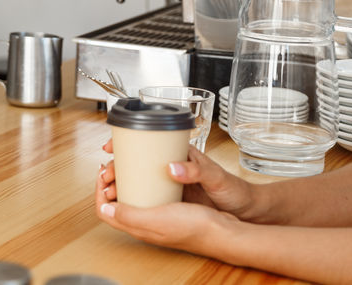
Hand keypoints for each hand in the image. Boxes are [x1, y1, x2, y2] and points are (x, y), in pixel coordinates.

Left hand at [94, 153, 239, 253]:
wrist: (224, 231)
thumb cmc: (195, 229)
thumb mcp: (157, 220)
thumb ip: (129, 216)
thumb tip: (103, 209)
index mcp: (137, 227)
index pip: (105, 210)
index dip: (99, 191)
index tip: (102, 173)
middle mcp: (145, 221)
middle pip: (118, 199)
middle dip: (111, 179)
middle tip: (113, 164)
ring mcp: (158, 213)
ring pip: (134, 194)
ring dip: (126, 177)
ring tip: (128, 163)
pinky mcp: (171, 205)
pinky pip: (151, 191)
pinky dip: (145, 178)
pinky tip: (151, 170)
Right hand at [99, 138, 257, 216]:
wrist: (246, 210)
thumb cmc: (234, 190)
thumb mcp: (216, 178)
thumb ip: (195, 171)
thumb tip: (171, 167)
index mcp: (182, 154)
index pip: (149, 142)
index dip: (126, 143)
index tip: (110, 148)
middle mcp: (174, 165)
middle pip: (139, 160)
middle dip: (117, 166)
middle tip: (104, 175)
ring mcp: (172, 181)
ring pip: (140, 177)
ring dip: (122, 181)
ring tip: (109, 189)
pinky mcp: (174, 196)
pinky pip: (149, 192)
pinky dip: (133, 195)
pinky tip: (124, 201)